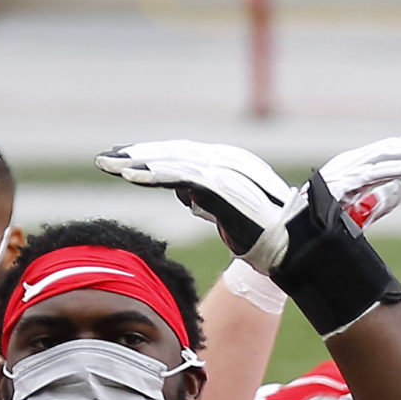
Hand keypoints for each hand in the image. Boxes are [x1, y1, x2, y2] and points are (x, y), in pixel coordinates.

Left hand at [96, 140, 298, 267]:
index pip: (181, 155)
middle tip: (104, 159)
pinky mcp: (221, 185)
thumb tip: (188, 196)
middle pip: (172, 152)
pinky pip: (179, 176)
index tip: (124, 161)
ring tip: (108, 165)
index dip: (151, 156)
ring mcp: (224, 170)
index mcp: (229, 163)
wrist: (295, 247)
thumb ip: (208, 200)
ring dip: (137, 162)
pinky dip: (153, 174)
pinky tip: (130, 176)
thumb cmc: (267, 236)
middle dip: (137, 154)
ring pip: (172, 160)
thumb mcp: (229, 214)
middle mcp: (225, 160)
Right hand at [317, 133, 400, 229]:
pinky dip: (389, 171)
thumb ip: (381, 200)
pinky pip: (368, 176)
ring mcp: (345, 173)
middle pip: (393, 149)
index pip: (394, 151)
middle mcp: (352, 164)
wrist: (292, 232)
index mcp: (359, 167)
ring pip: (384, 157)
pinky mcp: (339, 186)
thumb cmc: (322, 221)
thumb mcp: (360, 210)